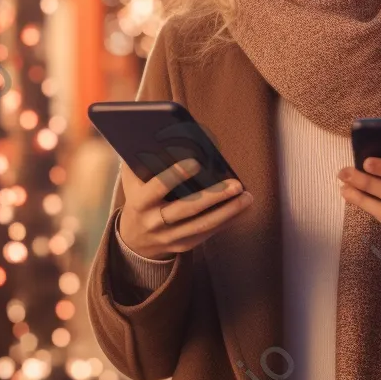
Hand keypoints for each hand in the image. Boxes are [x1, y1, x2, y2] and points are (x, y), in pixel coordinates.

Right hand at [117, 156, 252, 260]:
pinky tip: (241, 209)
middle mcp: (154, 222)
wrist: (136, 238)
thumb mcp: (133, 179)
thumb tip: (164, 134)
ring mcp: (169, 237)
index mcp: (140, 202)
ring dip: (228, 211)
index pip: (158, 187)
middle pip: (187, 209)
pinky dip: (227, 221)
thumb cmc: (139, 197)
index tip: (196, 162)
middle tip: (236, 184)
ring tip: (247, 197)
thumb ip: (143, 159)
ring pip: (202, 225)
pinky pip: (207, 233)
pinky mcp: (183, 245)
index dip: (176, 175)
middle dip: (213, 196)